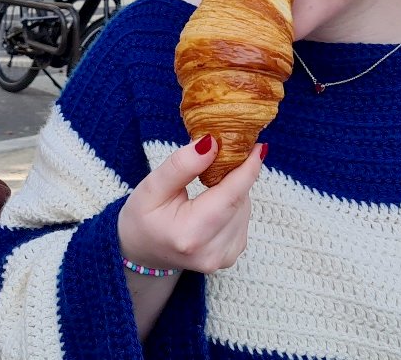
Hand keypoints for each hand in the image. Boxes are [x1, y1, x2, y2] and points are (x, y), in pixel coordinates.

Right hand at [117, 136, 264, 274]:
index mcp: (190, 234)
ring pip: (244, 208)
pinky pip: (242, 219)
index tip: (258, 146)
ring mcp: (223, 257)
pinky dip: (232, 205)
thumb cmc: (143, 217)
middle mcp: (211, 251)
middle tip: (220, 155)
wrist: (141, 251)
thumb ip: (181, 165)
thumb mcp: (152, 186)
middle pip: (240, 200)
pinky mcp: (230, 256)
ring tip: (208, 184)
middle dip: (235, 174)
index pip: (231, 196)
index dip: (247, 169)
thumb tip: (212, 143)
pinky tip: (213, 204)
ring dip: (233, 190)